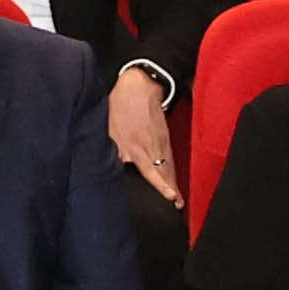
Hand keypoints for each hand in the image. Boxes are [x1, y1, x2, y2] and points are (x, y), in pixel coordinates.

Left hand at [106, 68, 179, 197]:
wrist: (140, 85)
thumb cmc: (120, 105)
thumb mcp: (109, 126)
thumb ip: (113, 148)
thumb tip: (118, 164)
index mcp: (136, 145)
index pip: (151, 171)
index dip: (161, 184)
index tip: (170, 196)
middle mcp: (151, 147)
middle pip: (164, 173)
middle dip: (171, 190)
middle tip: (178, 205)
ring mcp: (160, 143)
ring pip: (169, 167)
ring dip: (173, 183)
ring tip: (179, 200)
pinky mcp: (165, 138)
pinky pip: (170, 158)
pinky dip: (172, 171)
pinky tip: (174, 181)